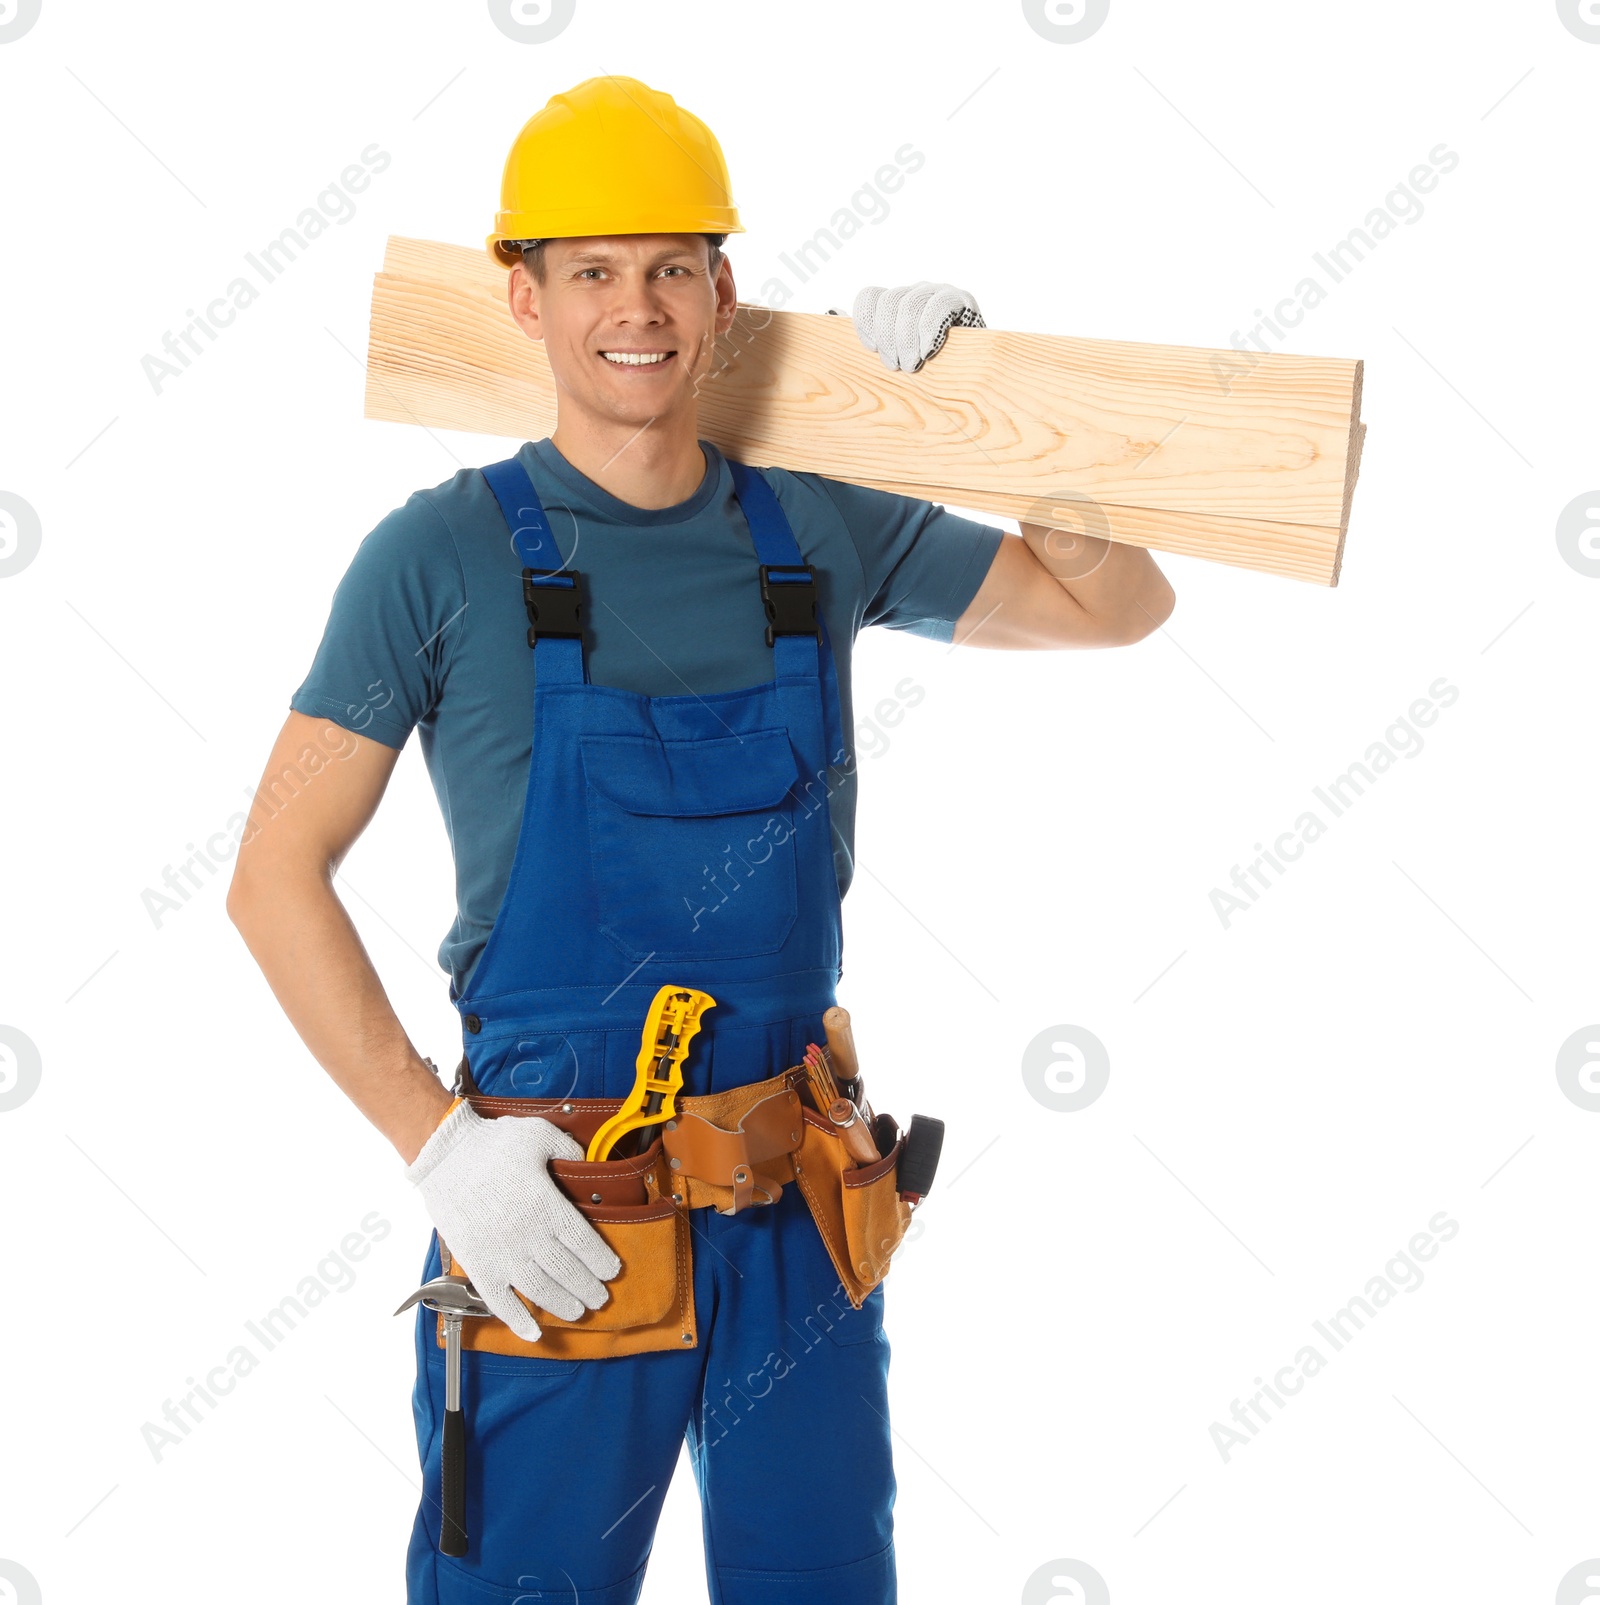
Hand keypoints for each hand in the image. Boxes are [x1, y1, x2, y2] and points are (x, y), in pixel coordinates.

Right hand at [406, 1101, 621, 1340]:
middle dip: (588, 1288)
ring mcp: (502, 1254)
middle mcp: (529, 1235)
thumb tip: (584, 1159)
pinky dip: (518, 1321)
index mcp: (547, 1206)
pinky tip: (534, 1332)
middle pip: (568, 1271)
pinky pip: (500, 1302)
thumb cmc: (491, 1143)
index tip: (612, 1271)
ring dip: (562, 1305)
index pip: (584, 1242)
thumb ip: (568, 1147)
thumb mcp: (539, 1134)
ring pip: (541, 1291)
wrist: (443, 1155)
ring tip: (577, 1312)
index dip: (602, 1261)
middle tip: (600, 1298)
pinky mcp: (478, 1265)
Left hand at [831, 281, 985, 372]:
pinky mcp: (961, 300)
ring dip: (906, 338)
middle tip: (896, 365)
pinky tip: (928, 351)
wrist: (977, 374)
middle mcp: (916, 292)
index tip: (871, 349)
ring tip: (912, 364)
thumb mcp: (897, 357)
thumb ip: (871, 338)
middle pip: (889, 302)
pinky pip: (938, 306)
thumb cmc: (932, 369)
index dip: (865, 321)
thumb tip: (830, 312)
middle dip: (888, 337)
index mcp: (897, 304)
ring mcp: (938, 293)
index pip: (870, 296)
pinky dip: (929, 330)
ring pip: (910, 304)